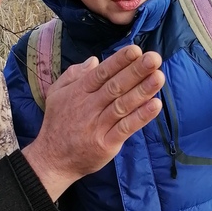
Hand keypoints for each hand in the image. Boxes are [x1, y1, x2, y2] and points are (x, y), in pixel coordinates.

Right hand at [23, 45, 163, 199]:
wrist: (52, 160)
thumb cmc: (56, 124)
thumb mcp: (56, 94)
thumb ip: (73, 75)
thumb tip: (94, 60)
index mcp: (78, 92)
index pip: (102, 73)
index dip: (119, 61)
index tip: (136, 50)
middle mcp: (89, 107)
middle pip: (115, 86)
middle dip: (136, 71)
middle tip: (154, 58)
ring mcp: (98, 126)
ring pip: (123, 105)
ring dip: (142, 91)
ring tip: (159, 77)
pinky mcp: (106, 144)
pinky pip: (125, 128)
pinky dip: (141, 117)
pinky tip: (155, 105)